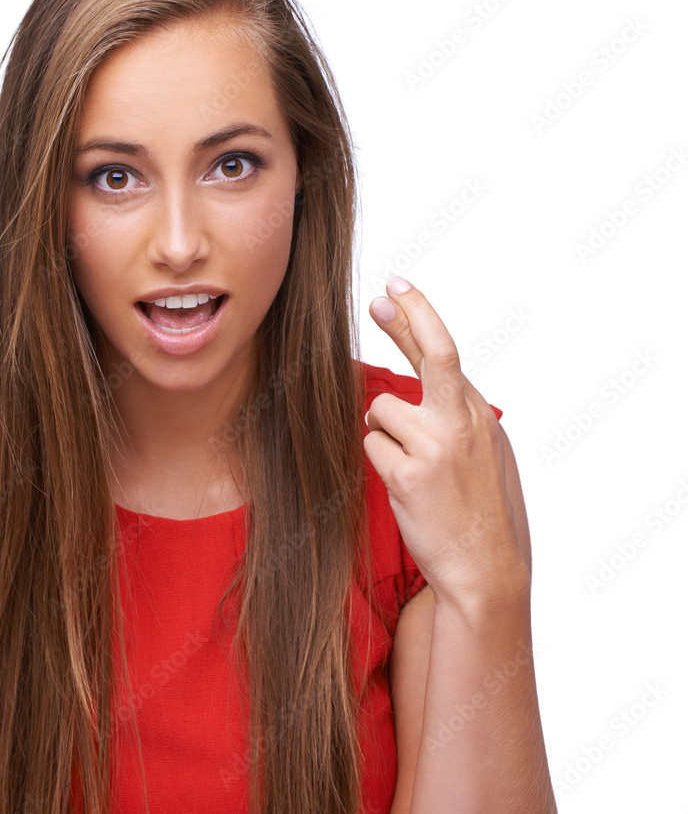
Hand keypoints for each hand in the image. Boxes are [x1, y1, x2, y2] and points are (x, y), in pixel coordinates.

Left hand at [364, 277, 528, 607]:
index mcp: (479, 416)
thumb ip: (457, 414)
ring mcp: (437, 447)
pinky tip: (405, 487)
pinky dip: (379, 461)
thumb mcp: (486, 454)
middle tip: (379, 298)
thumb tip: (418, 382)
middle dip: (404, 319)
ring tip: (410, 467)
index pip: (445, 353)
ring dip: (383, 433)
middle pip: (432, 353)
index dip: (419, 315)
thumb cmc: (480, 512)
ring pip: (380, 411)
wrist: (485, 570)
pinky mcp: (410, 474)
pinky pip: (372, 446)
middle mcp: (463, 423)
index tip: (397, 288)